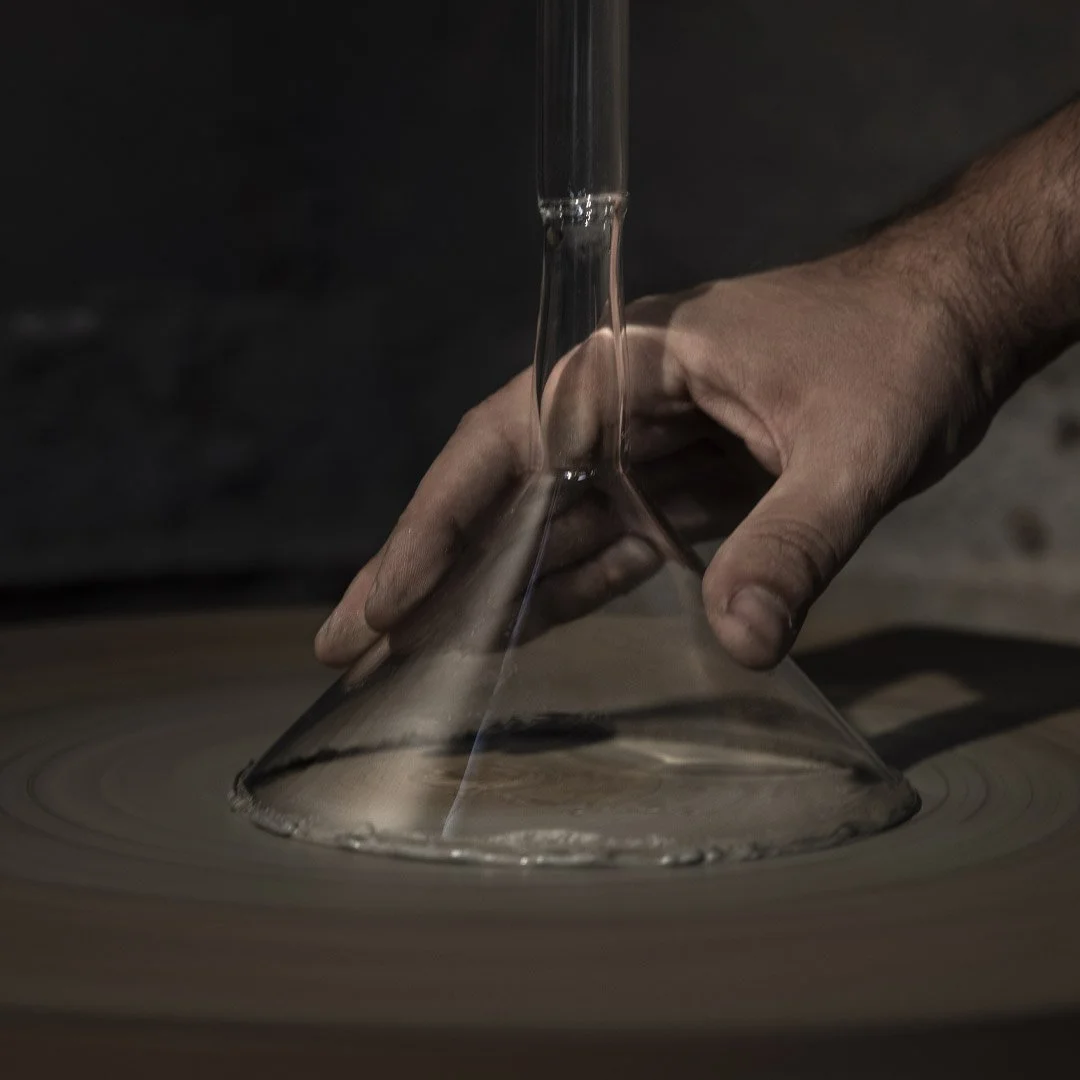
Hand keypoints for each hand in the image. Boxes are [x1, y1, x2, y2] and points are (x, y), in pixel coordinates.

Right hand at [316, 251, 992, 670]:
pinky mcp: (679, 490)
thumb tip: (741, 645)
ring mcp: (645, 453)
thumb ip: (794, 542)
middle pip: (499, 498)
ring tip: (410, 663)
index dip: (431, 530)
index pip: (501, 448)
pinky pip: (601, 550)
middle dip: (428, 576)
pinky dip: (557, 596)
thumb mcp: (857, 444)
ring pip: (542, 533)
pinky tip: (507, 638)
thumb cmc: (901, 346)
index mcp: (626, 366)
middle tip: (350, 653)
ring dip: (482, 598)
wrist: (955, 316)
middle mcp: (617, 410)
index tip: (376, 607)